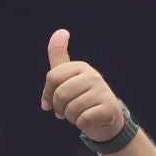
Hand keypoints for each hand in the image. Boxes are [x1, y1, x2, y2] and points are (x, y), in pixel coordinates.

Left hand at [41, 29, 127, 143]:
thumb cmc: (81, 97)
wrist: (105, 119)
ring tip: (79, 114)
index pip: (52, 77)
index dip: (47, 94)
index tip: (49, 102)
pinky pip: (82, 120)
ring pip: (71, 109)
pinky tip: (89, 120)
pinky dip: (81, 124)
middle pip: (60, 95)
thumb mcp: (67, 76)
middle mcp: (93, 75)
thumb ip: (59, 56)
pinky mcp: (108, 108)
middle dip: (59, 108)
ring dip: (71, 117)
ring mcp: (102, 91)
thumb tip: (61, 31)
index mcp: (81, 67)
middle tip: (67, 111)